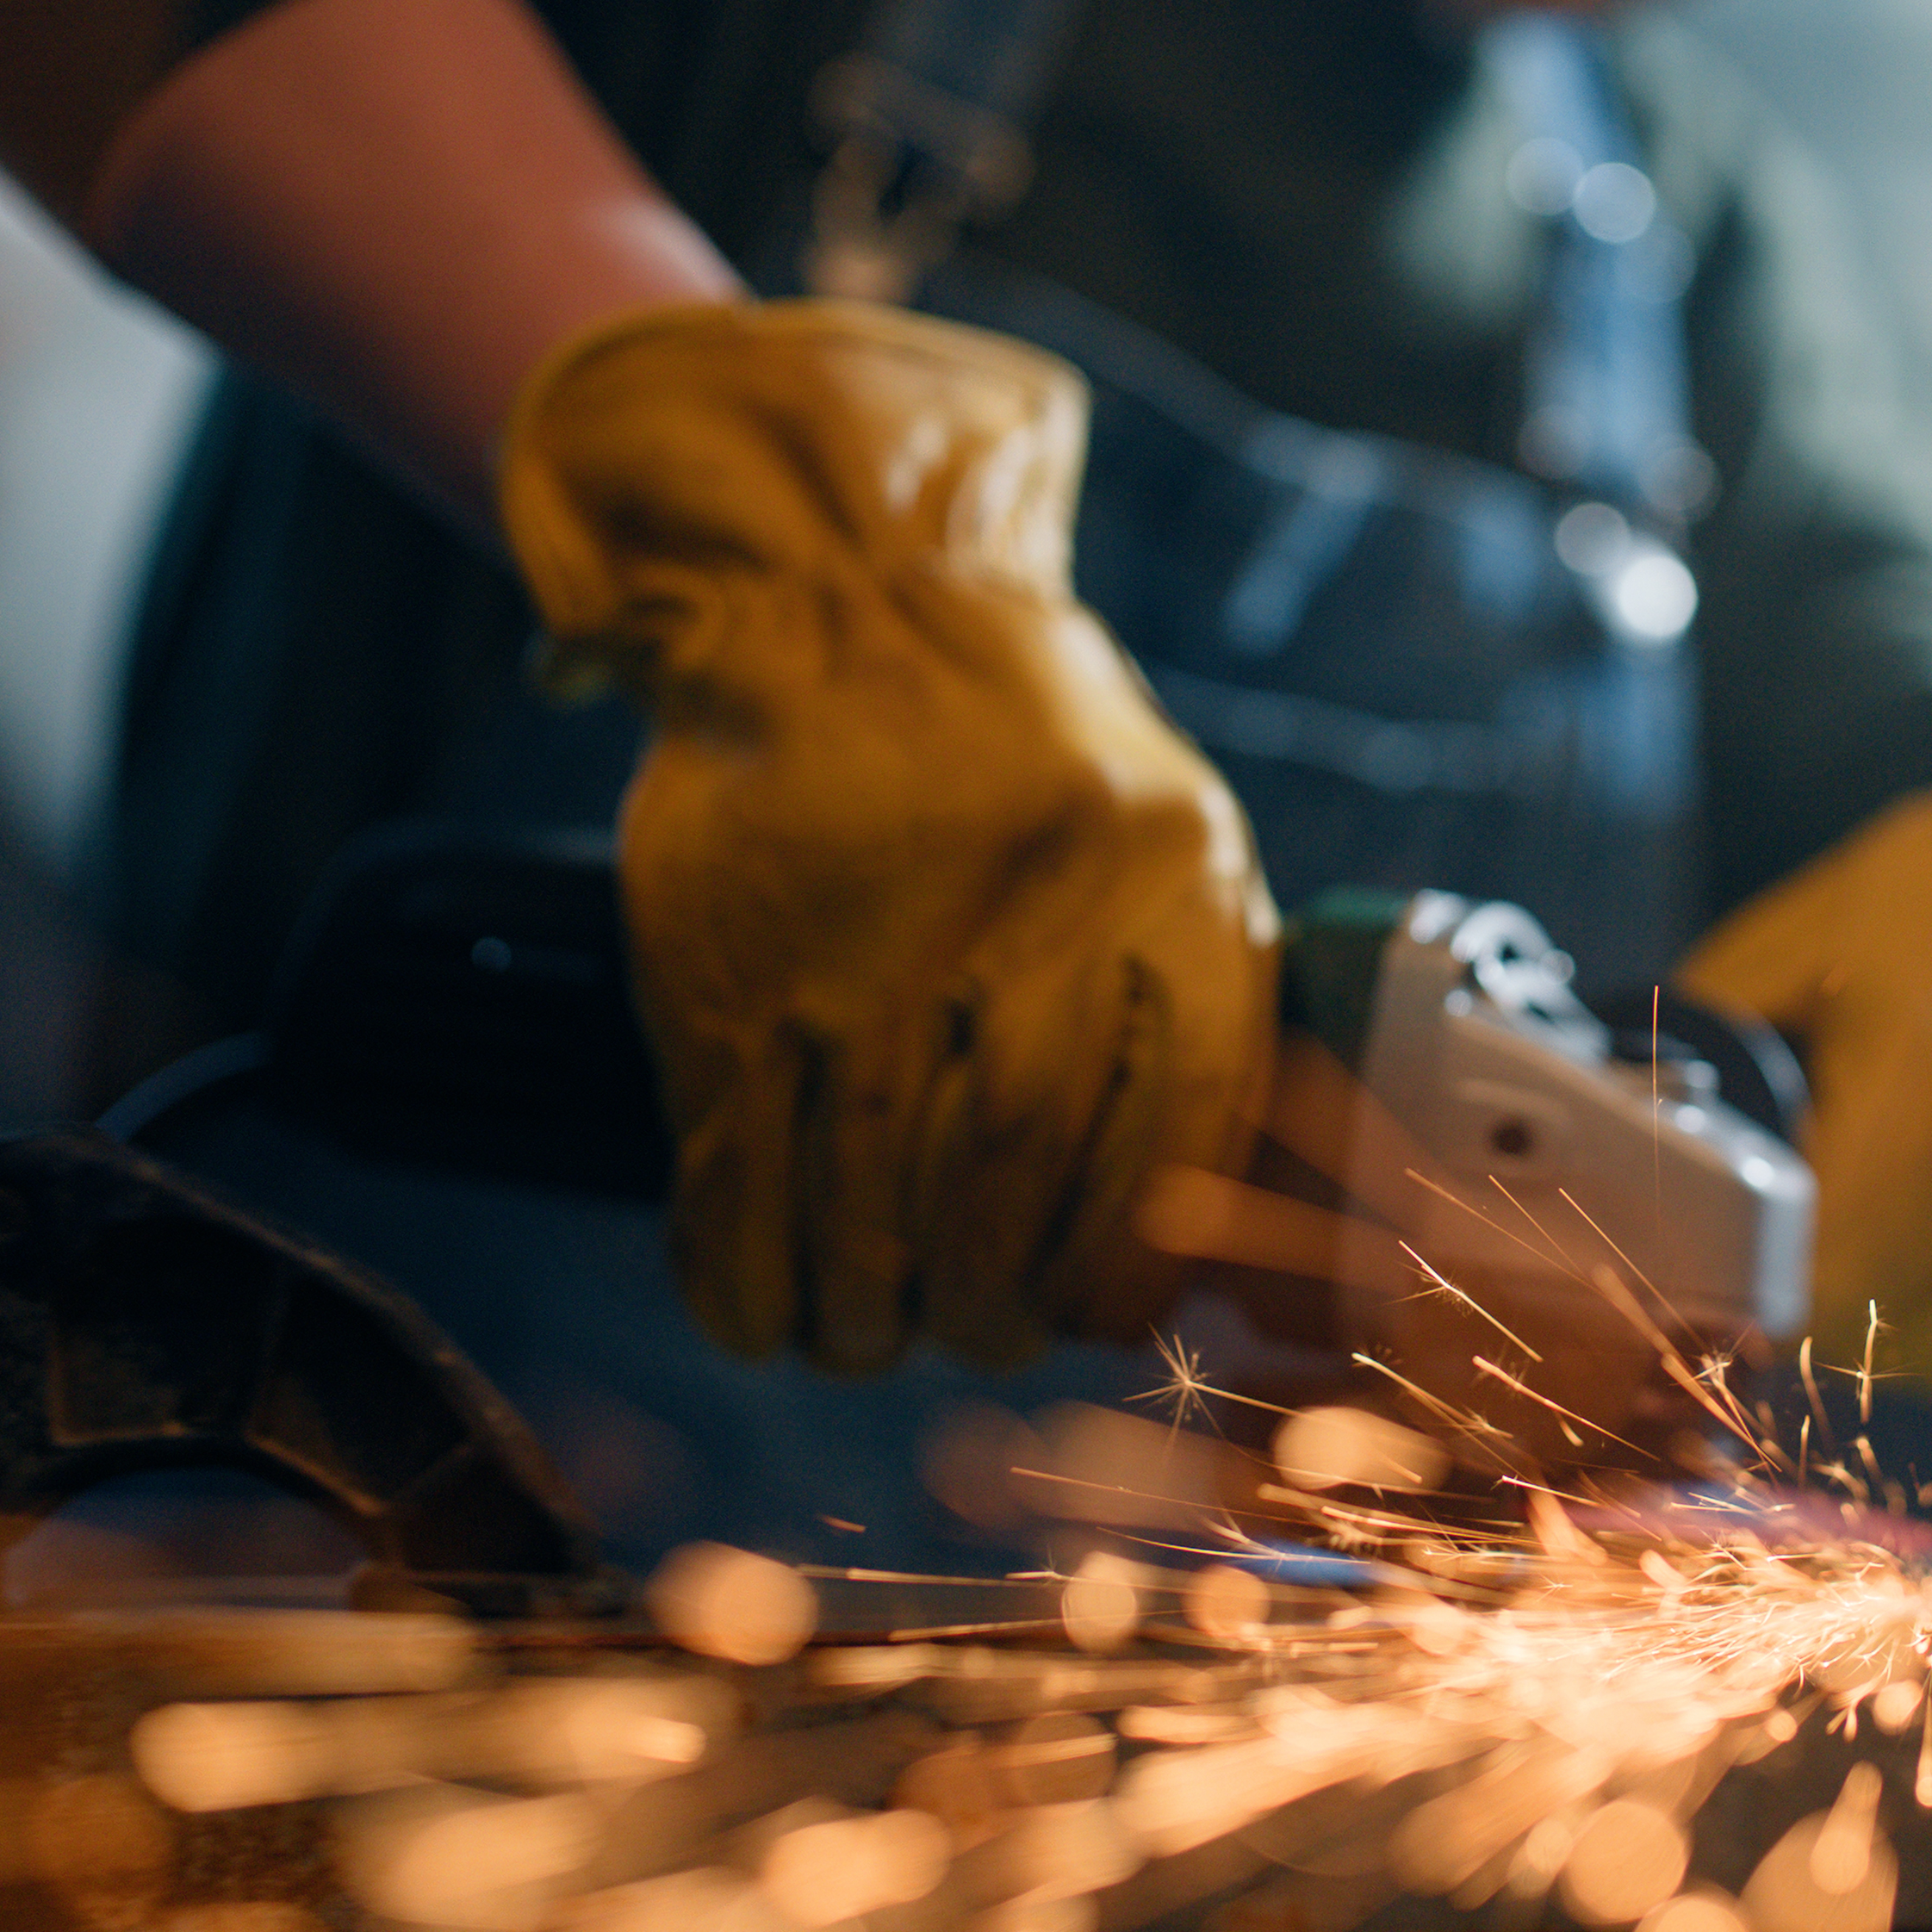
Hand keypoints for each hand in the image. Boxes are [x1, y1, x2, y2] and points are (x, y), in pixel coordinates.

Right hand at [500, 300, 1279, 1369]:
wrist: (845, 596)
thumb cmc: (1026, 753)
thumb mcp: (1167, 833)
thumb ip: (1195, 998)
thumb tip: (1199, 1237)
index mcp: (1173, 871)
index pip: (1180, 1127)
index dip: (1131, 1260)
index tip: (1097, 1315)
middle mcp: (1029, 899)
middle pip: (1013, 1169)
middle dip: (985, 1298)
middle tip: (971, 1331)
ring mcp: (864, 939)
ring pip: (872, 1192)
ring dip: (865, 1310)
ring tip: (868, 1336)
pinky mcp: (732, 967)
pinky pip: (738, 1168)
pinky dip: (743, 1273)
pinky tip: (760, 1312)